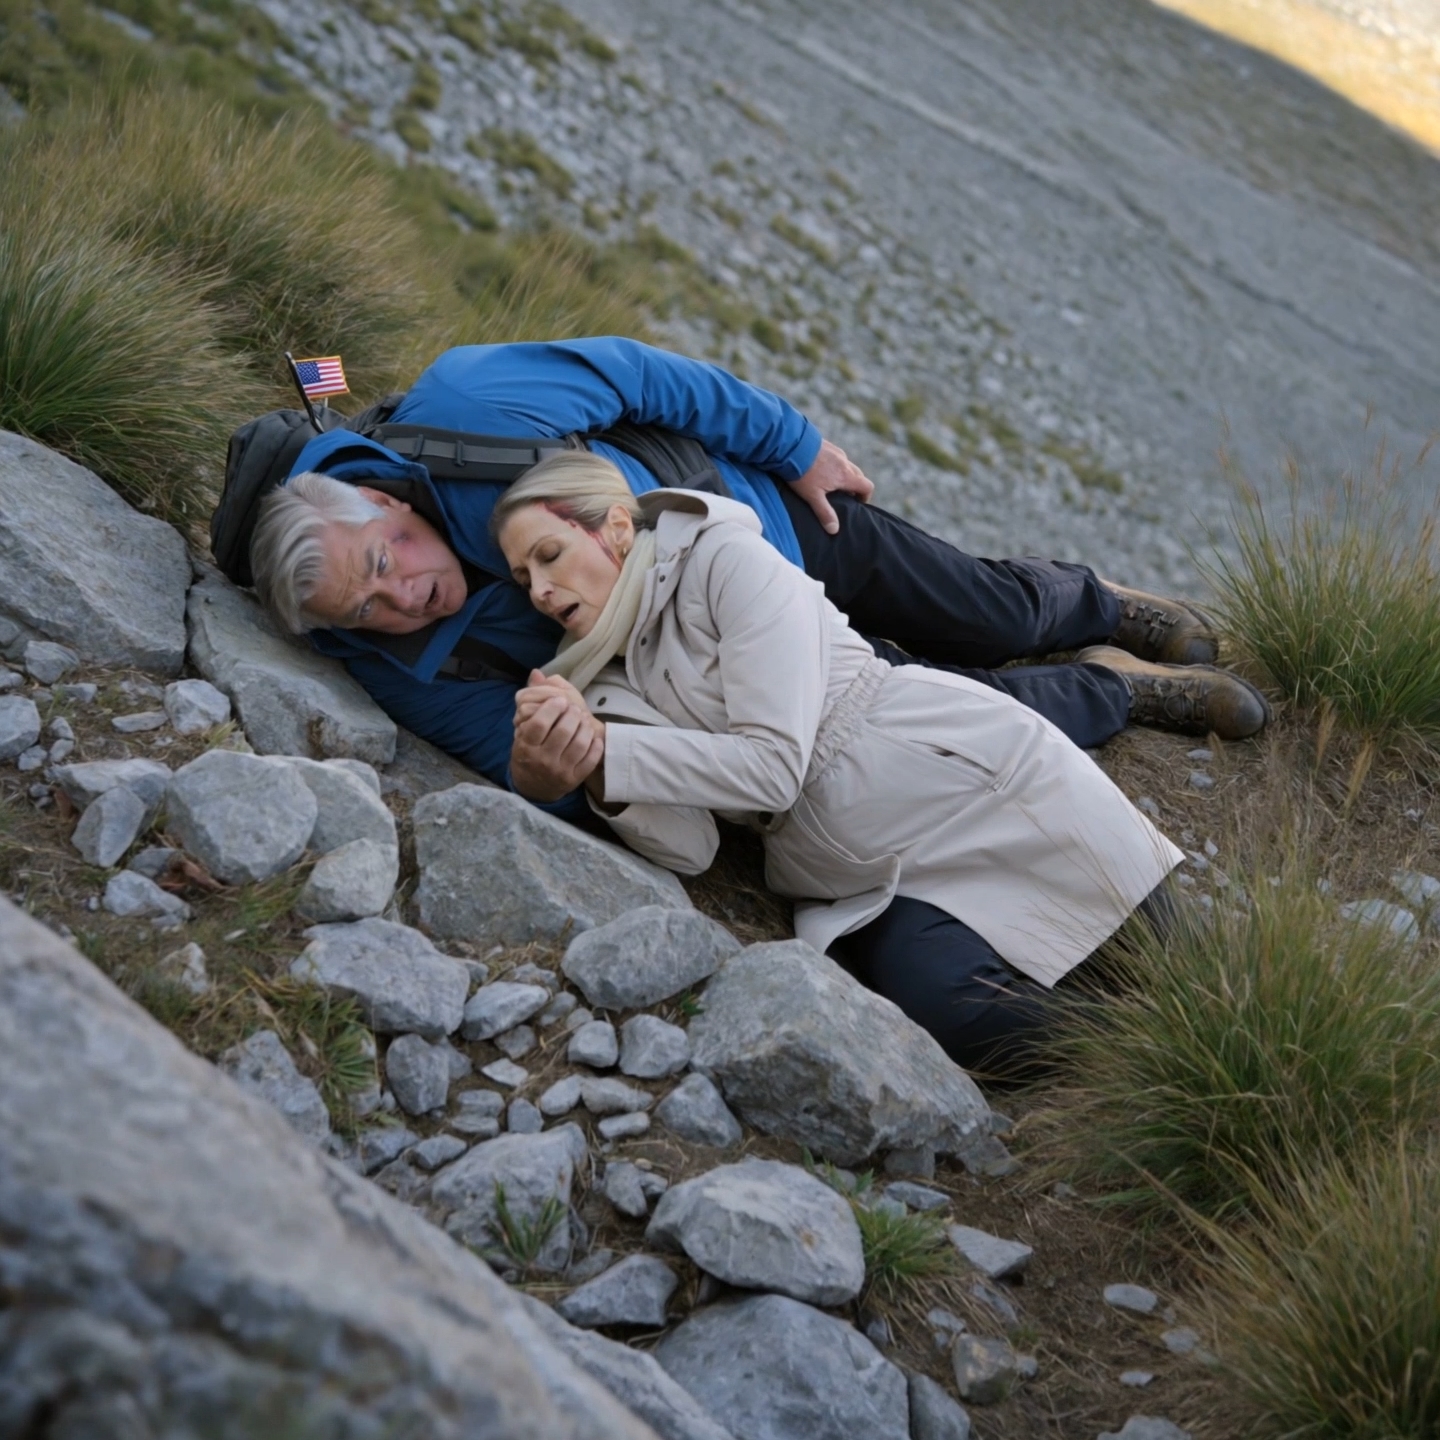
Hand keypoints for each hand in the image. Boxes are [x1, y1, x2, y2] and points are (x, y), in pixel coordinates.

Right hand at [511, 670, 604, 801]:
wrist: (532, 788)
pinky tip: (593, 737)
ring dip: (585, 727)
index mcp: (526, 746)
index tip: (560, 700)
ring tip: (583, 720)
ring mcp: (560, 771)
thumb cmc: (528, 753)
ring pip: (580, 744)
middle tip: (575, 709)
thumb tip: (537, 673)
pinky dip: (595, 745)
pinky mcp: (574, 780)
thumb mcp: (522, 731)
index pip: (540, 723)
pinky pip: (591, 760)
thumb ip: (531, 702)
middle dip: (573, 714)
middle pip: (563, 731)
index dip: (552, 708)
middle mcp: (542, 760)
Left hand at [790, 439, 874, 534]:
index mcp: (846, 475)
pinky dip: (834, 465)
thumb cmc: (802, 472)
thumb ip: (824, 513)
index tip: (857, 503)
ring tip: (829, 484)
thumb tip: (834, 530)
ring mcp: (836, 451)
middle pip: (858, 475)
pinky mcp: (827, 444)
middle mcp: (845, 462)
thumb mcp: (813, 496)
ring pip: (847, 465)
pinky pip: (836, 456)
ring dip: (843, 475)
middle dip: (855, 487)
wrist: (790, 445)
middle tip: (843, 496)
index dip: (865, 496)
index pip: (867, 486)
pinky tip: (819, 469)